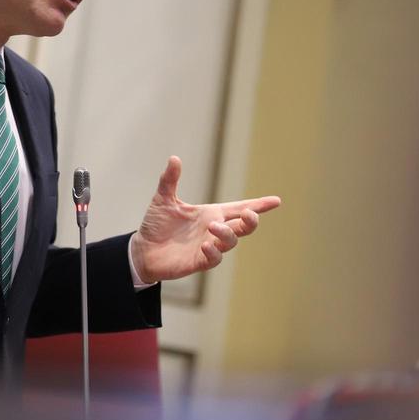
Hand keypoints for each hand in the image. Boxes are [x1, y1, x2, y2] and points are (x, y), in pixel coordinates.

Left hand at [130, 156, 279, 282]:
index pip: (239, 207)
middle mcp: (213, 230)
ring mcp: (208, 246)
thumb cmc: (156, 224)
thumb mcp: (163, 199)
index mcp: (210, 213)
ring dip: (227, 233)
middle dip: (251, 220)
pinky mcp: (199, 261)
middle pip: (243, 226)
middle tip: (249, 214)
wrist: (142, 249)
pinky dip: (213, 252)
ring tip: (214, 227)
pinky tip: (206, 245)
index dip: (258, 205)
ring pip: (230, 241)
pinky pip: (214, 259)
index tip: (276, 200)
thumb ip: (170, 180)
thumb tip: (174, 158)